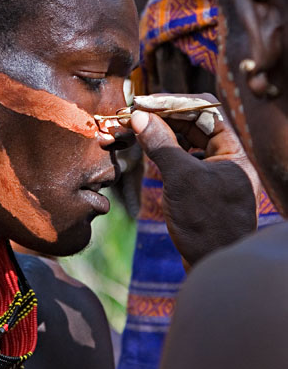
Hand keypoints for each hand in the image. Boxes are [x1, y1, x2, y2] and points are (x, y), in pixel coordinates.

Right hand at [129, 94, 260, 265]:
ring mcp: (215, 173)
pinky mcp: (201, 188)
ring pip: (186, 141)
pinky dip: (163, 152)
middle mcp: (228, 157)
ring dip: (161, 133)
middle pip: (195, 123)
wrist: (214, 266)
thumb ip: (162, 145)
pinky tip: (145, 150)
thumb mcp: (182, 180)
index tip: (143, 103)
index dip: (174, 102)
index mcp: (235, 150)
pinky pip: (181, 159)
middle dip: (163, 116)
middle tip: (132, 115)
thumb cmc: (206, 224)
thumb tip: (140, 117)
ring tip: (134, 130)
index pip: (206, 110)